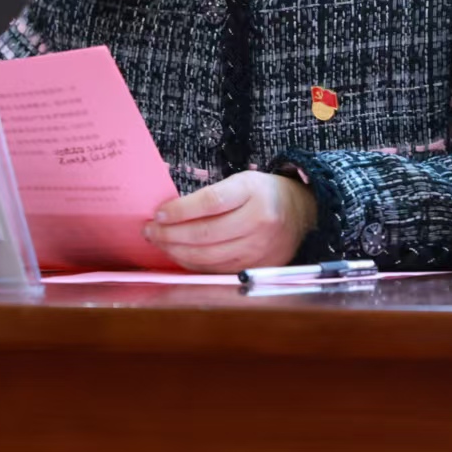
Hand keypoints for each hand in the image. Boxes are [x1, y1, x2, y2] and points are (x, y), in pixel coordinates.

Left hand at [143, 170, 318, 272]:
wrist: (302, 213)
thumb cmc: (262, 194)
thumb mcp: (242, 182)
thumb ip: (211, 196)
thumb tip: (168, 214)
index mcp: (253, 192)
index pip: (210, 202)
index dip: (180, 210)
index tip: (158, 214)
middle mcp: (259, 221)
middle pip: (206, 233)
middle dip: (170, 235)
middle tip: (149, 231)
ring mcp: (259, 248)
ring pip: (208, 256)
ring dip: (176, 251)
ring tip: (159, 243)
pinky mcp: (257, 266)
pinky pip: (216, 269)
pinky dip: (193, 264)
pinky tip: (179, 255)